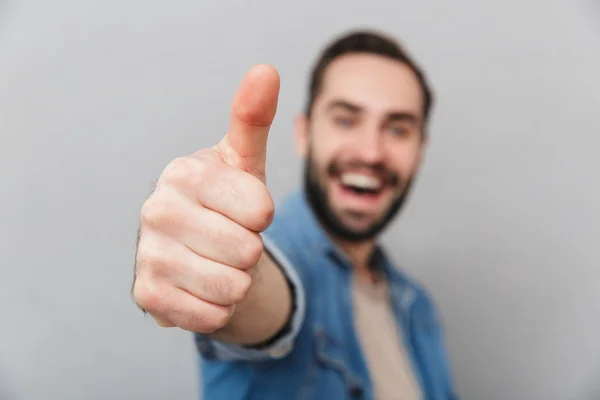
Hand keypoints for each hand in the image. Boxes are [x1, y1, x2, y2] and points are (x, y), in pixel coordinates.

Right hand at [133, 65, 279, 332]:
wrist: (201, 252)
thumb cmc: (229, 203)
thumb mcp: (245, 163)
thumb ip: (253, 119)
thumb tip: (265, 70)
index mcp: (183, 172)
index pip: (260, 210)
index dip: (263, 217)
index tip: (245, 211)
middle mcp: (156, 210)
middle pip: (246, 251)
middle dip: (250, 252)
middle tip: (229, 240)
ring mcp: (147, 254)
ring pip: (231, 287)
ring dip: (237, 282)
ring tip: (219, 263)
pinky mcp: (146, 295)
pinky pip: (211, 315)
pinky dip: (220, 309)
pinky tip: (203, 289)